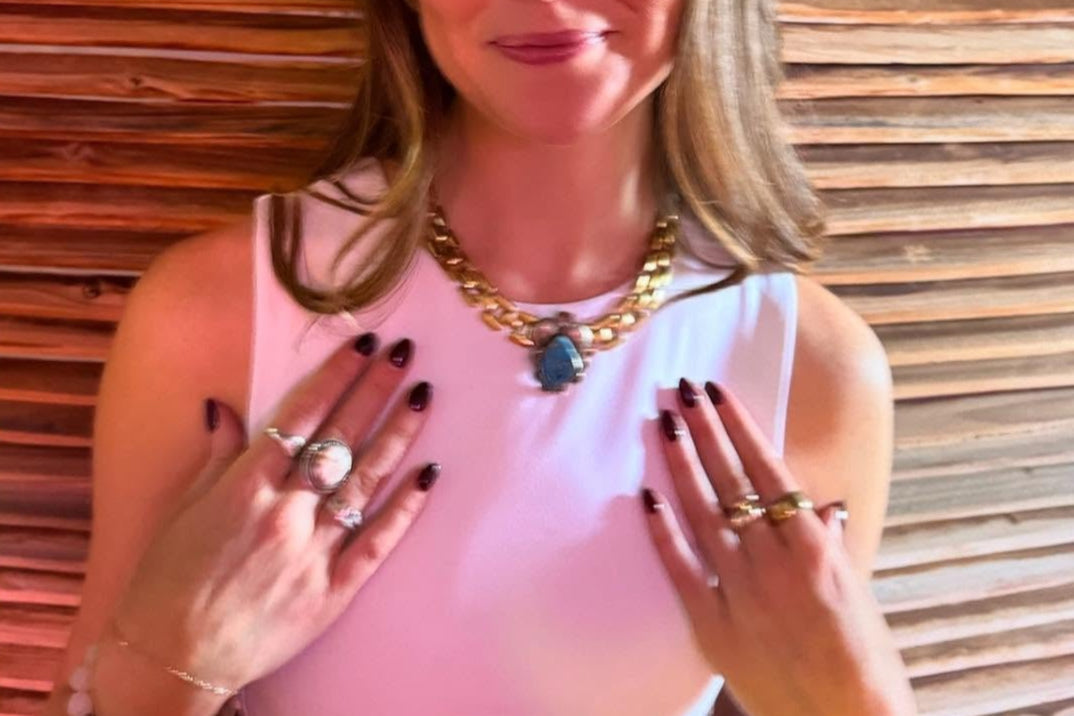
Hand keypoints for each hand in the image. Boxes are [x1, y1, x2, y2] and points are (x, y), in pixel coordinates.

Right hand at [101, 334, 439, 701]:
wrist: (170, 659)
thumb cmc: (165, 583)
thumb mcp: (183, 512)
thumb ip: (217, 458)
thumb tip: (224, 406)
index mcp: (245, 486)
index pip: (303, 416)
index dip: (337, 376)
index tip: (364, 345)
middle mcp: (285, 511)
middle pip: (341, 439)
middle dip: (375, 390)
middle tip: (406, 353)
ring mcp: (314, 550)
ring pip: (366, 481)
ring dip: (398, 434)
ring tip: (424, 396)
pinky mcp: (335, 589)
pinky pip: (378, 542)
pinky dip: (405, 507)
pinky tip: (430, 474)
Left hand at [640, 379, 917, 715]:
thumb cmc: (862, 659)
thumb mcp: (855, 592)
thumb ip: (830, 545)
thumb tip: (821, 507)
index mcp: (815, 549)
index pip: (770, 470)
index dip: (740, 427)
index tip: (719, 393)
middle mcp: (776, 564)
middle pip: (731, 482)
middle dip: (705, 431)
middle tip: (682, 390)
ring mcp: (741, 594)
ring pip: (703, 515)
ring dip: (681, 466)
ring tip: (663, 425)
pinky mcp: (714, 628)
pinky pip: (681, 570)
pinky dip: (662, 532)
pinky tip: (646, 497)